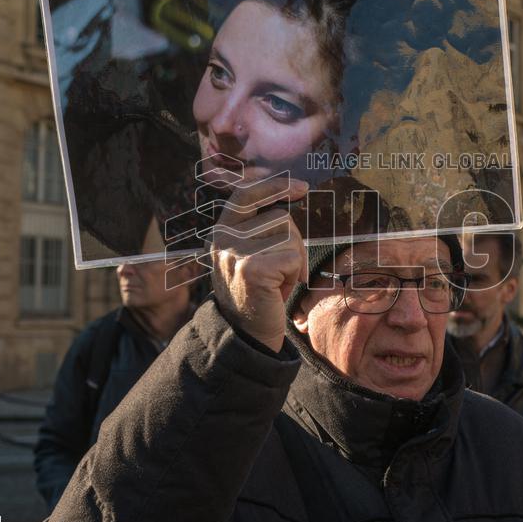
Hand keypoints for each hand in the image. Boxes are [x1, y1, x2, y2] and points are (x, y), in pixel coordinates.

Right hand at [209, 177, 308, 351]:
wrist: (244, 335)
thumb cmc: (256, 293)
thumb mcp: (249, 254)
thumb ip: (260, 227)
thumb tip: (293, 194)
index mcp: (222, 230)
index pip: (246, 194)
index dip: (274, 186)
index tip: (301, 188)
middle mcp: (223, 237)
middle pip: (281, 217)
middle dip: (293, 243)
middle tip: (281, 271)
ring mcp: (236, 252)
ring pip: (289, 236)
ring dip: (294, 261)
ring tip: (277, 281)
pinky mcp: (252, 269)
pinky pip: (292, 258)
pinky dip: (294, 275)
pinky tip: (278, 290)